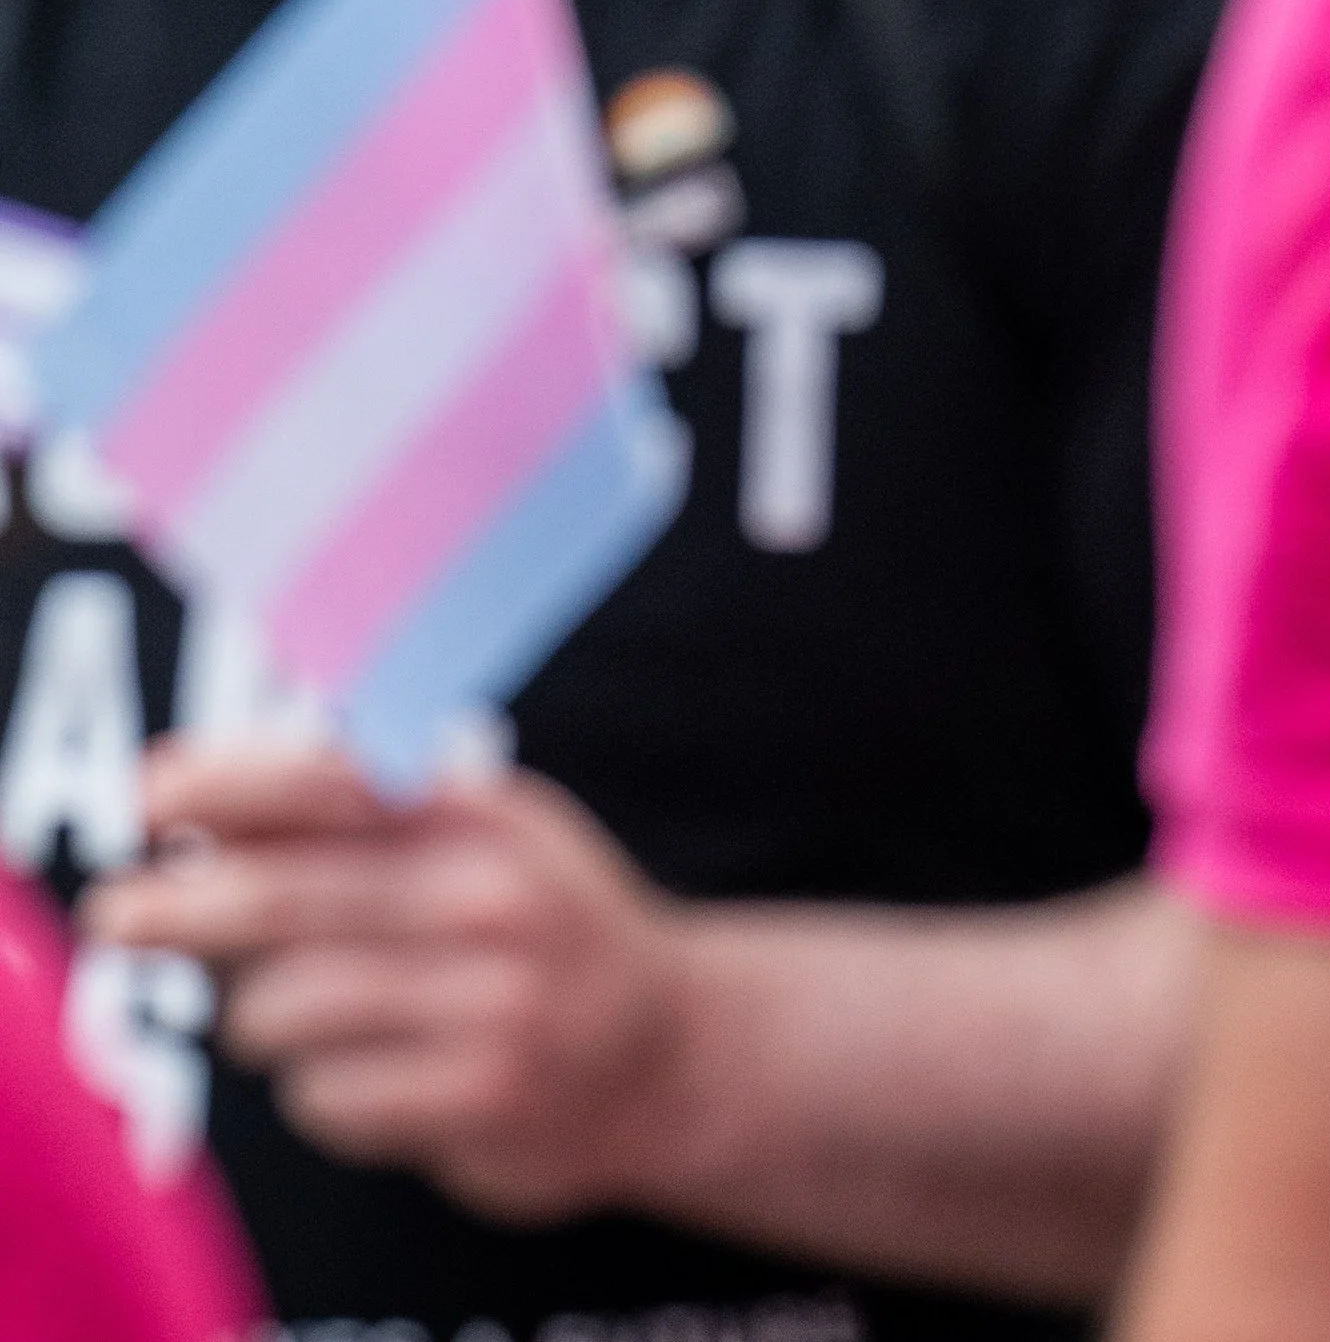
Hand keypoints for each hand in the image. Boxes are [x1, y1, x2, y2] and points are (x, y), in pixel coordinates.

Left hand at [86, 737, 689, 1223]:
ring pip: (291, 1007)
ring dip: (262, 1014)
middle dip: (185, 905)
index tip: (153, 792)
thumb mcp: (475, 840)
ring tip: (294, 1010)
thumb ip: (355, 821)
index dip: (233, 780)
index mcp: (478, 814)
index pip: (337, 778)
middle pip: (291, 896)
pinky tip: (366, 1071)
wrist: (667, 1048)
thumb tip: (196, 812)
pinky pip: (328, 1096)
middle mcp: (487, 895)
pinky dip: (319, 1088)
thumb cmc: (536, 929)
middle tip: (118, 914)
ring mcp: (490, 998)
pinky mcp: (481, 1095)